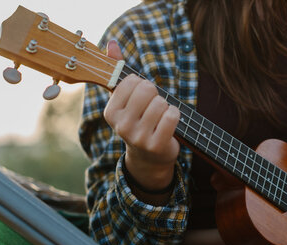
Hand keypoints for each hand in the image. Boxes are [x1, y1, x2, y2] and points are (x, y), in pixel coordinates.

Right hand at [103, 40, 179, 190]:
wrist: (149, 158)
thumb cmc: (139, 121)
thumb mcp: (127, 100)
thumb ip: (119, 72)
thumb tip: (111, 44)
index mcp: (110, 112)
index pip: (132, 81)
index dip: (142, 86)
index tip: (140, 100)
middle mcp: (121, 126)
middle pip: (147, 90)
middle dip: (155, 95)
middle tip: (153, 109)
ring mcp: (138, 137)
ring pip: (161, 103)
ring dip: (166, 107)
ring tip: (161, 119)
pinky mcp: (156, 144)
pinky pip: (172, 115)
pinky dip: (176, 115)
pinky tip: (170, 123)